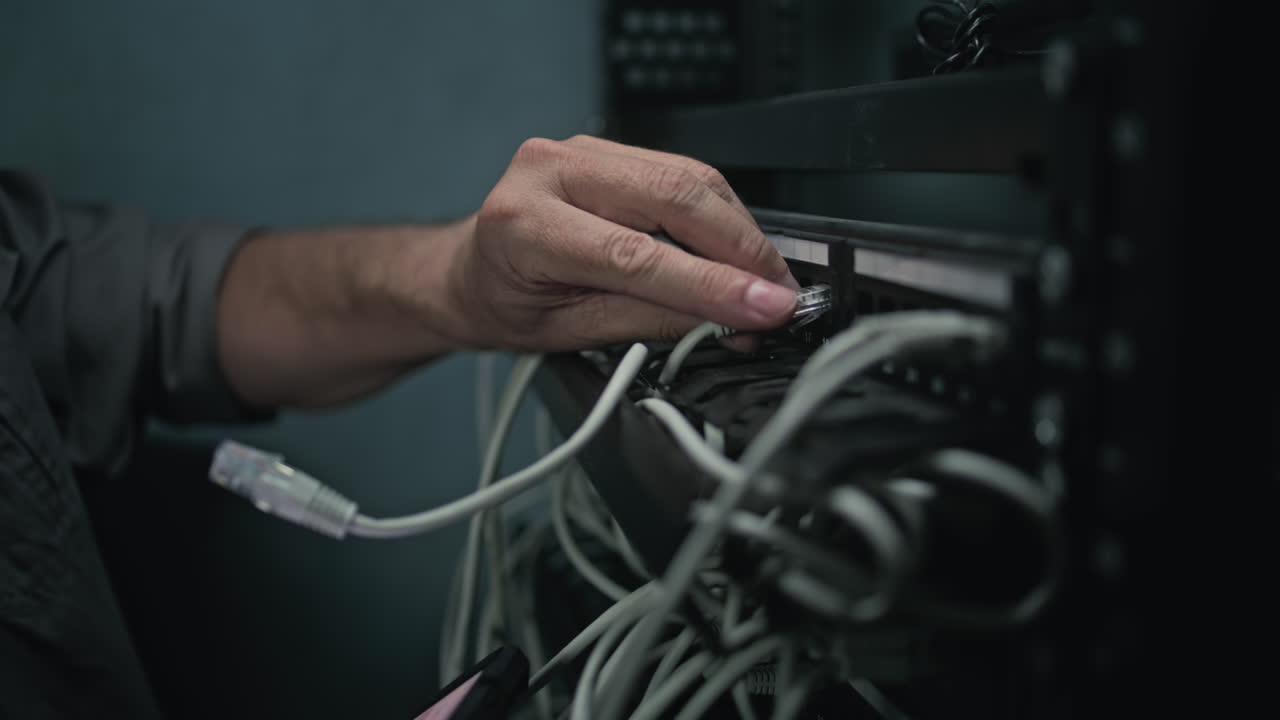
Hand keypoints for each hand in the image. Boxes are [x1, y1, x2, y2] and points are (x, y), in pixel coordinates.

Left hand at [441, 135, 798, 351]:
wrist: (469, 270)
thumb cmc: (506, 304)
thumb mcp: (572, 333)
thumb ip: (654, 320)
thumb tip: (733, 320)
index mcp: (525, 226)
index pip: (638, 255)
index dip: (713, 284)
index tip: (767, 308)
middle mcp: (551, 171)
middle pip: (675, 198)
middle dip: (742, 250)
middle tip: (782, 296)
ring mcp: (580, 149)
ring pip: (690, 179)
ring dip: (741, 232)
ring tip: (766, 283)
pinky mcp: (608, 147)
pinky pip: (682, 172)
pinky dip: (721, 215)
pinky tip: (739, 251)